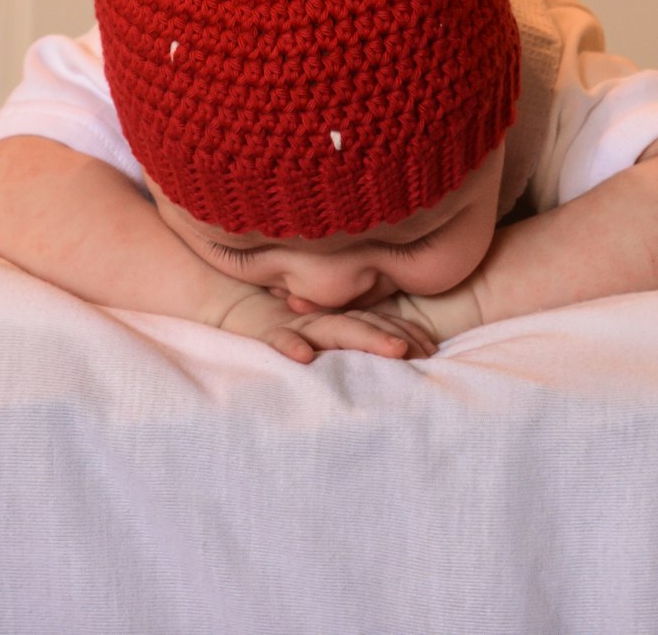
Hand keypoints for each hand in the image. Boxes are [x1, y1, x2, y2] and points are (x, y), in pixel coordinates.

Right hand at [219, 288, 437, 364]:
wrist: (225, 300)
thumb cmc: (273, 318)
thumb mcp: (314, 327)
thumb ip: (345, 330)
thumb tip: (393, 350)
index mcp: (335, 316)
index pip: (376, 322)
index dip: (405, 332)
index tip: (432, 348)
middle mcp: (320, 317)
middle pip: (364, 325)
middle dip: (395, 336)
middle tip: (423, 351)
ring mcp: (295, 322)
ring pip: (334, 329)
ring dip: (365, 338)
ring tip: (395, 351)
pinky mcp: (264, 331)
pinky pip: (279, 339)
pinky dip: (291, 345)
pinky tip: (305, 357)